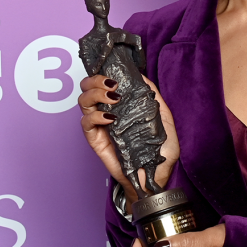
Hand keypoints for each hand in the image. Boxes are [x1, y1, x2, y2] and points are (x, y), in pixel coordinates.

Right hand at [78, 74, 179, 202]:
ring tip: (113, 98)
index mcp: (121, 105)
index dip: (103, 72)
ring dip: (95, 94)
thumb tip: (141, 76)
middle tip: (111, 84)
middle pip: (87, 88)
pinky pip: (86, 123)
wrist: (156, 176)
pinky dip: (95, 116)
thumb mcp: (163, 117)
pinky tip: (110, 118)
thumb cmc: (160, 150)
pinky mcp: (95, 140)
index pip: (103, 83)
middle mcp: (106, 112)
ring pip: (83, 101)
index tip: (115, 70)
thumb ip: (152, 96)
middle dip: (95, 80)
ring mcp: (99, 126)